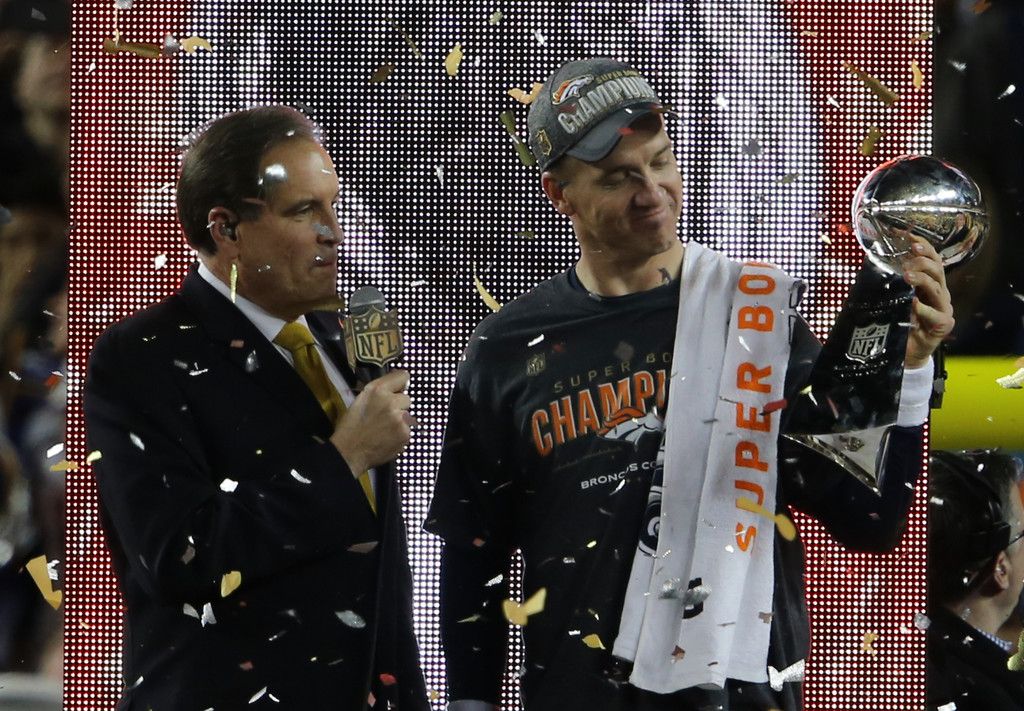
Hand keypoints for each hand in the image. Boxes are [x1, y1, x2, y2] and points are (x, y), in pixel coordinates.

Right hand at [330, 369, 411, 475]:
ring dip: (400, 420)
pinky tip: (388, 438)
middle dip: (399, 405)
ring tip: (384, 429)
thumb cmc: (351, 426)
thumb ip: (380, 391)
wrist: (350, 452)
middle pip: (407, 398)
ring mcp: (400, 419)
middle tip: (385, 415)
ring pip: (408, 415)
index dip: (400, 383)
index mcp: (377, 390)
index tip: (398, 389)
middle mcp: (391, 402)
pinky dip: (400, 434)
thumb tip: (396, 385)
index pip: (403, 376)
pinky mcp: (406, 434)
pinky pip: (408, 430)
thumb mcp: (361, 399)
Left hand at [901, 235, 953, 367]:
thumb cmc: (898, 323)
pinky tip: (913, 304)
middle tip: (910, 253)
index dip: (923, 246)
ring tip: (907, 275)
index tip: (908, 236)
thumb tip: (870, 261)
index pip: (931, 260)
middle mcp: (939, 293)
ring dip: (921, 280)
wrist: (905, 353)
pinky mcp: (943, 325)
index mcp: (928, 284)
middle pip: (937, 270)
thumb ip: (888, 283)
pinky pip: (935, 314)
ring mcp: (943, 308)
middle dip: (924, 259)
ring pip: (937, 288)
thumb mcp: (892, 299)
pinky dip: (923, 309)